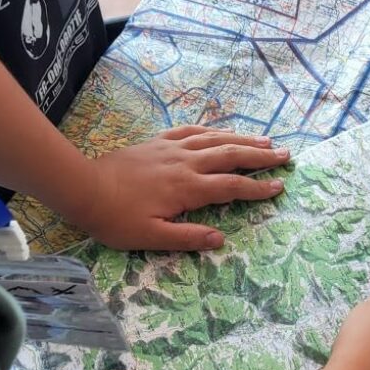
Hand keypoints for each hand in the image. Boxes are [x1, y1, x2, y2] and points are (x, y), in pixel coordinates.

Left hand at [74, 125, 290, 250]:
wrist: (83, 187)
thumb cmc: (116, 218)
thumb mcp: (151, 237)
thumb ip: (187, 238)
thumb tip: (221, 240)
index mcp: (187, 188)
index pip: (231, 187)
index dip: (258, 188)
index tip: (280, 186)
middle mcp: (185, 163)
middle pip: (231, 155)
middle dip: (261, 156)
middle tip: (286, 155)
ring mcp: (171, 149)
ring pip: (215, 139)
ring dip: (242, 138)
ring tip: (265, 139)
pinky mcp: (157, 142)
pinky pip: (190, 130)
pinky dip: (211, 129)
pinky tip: (220, 130)